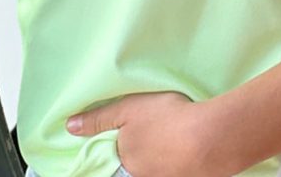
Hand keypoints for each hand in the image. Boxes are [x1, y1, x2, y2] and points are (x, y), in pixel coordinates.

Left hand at [66, 91, 229, 176]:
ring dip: (160, 156)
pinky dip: (177, 158)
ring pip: (156, 166)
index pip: (113, 162)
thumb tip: (69, 127)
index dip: (117, 152)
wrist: (211, 138)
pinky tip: (186, 145)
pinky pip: (175, 167)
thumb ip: (99, 119)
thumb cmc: (166, 120)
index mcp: (126, 160)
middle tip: (154, 133)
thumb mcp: (128, 110)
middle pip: (134, 165)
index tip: (127, 142)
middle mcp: (142, 175)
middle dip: (140, 153)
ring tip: (170, 137)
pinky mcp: (187, 176)